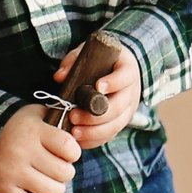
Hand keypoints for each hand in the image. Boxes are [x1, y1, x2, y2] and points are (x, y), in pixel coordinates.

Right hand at [0, 104, 80, 192]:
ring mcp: (12, 171)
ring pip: (51, 192)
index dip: (74, 153)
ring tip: (50, 181)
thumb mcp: (37, 114)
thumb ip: (59, 120)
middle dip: (66, 172)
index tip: (67, 152)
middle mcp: (22, 151)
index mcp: (34, 131)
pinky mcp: (3, 188)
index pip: (69, 147)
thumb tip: (83, 132)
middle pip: (64, 173)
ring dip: (56, 189)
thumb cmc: (18, 127)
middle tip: (57, 167)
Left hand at [52, 36, 140, 150]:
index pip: (125, 77)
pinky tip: (79, 139)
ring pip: (115, 125)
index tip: (98, 86)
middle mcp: (132, 92)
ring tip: (74, 132)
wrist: (117, 70)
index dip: (114, 82)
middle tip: (74, 115)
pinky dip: (94, 140)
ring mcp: (128, 110)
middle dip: (96, 114)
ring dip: (94, 131)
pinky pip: (110, 135)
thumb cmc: (101, 61)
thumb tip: (60, 76)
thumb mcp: (89, 53)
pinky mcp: (121, 123)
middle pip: (119, 106)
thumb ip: (73, 61)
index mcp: (128, 70)